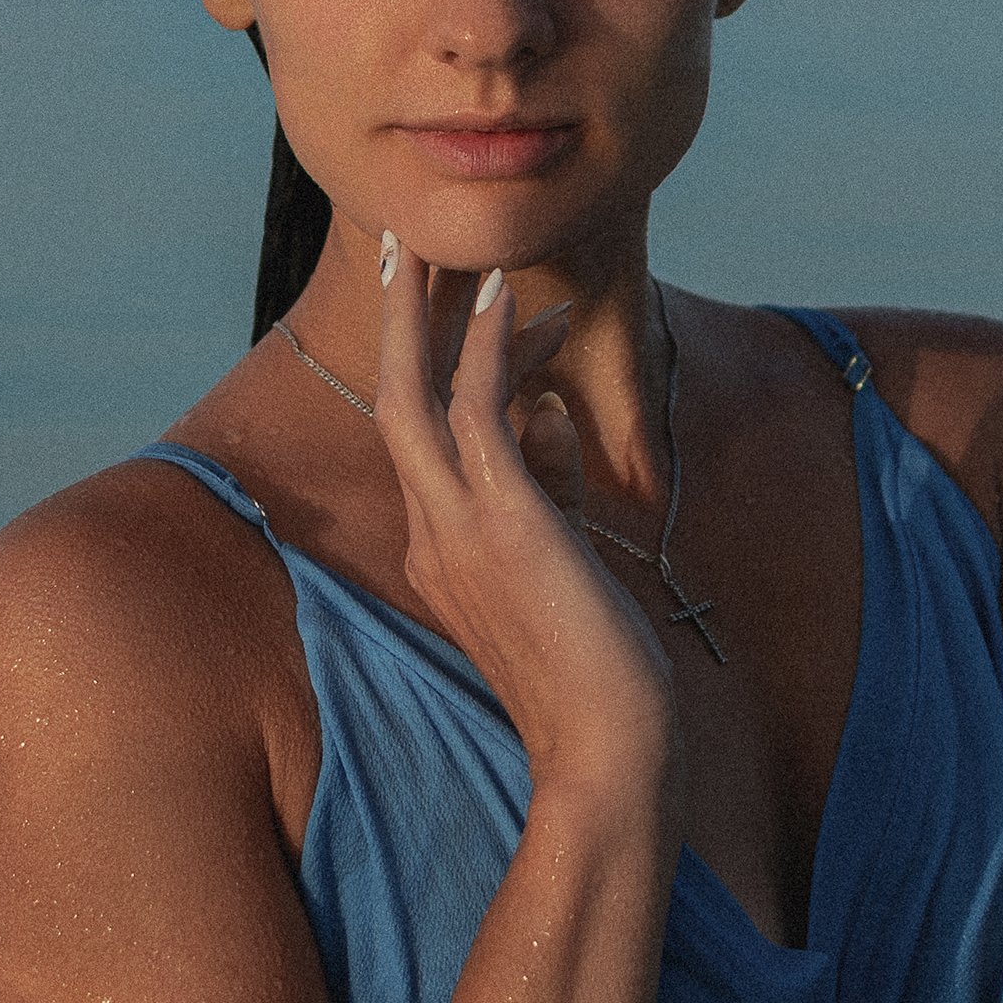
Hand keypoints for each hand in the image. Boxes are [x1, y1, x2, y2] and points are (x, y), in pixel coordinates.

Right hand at [372, 236, 678, 786]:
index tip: (497, 313)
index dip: (458, 365)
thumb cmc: (599, 676)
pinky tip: (505, 297)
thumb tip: (554, 418)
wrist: (609, 755)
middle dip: (394, 325)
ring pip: (412, 397)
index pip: (433, 438)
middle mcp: (433, 534)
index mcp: (443, 552)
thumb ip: (553, 491)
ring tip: (431, 247)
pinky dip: (486, 347)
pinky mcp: (503, 523)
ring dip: (420, 317)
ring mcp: (458, 530)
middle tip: (397, 250)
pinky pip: (477, 411)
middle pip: (394, 403)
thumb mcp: (570, 566)